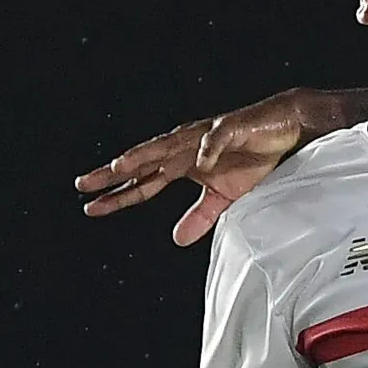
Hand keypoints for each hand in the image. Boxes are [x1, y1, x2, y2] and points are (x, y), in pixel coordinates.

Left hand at [73, 88, 345, 245]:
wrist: (285, 128)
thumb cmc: (253, 156)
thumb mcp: (223, 197)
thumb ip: (199, 216)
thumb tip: (176, 239)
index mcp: (181, 164)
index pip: (143, 182)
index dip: (118, 195)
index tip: (90, 206)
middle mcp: (186, 148)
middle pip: (143, 160)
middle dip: (114, 172)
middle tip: (82, 184)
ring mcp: (206, 136)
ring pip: (170, 145)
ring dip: (146, 155)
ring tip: (122, 165)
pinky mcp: (232, 128)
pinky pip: (217, 139)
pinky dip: (208, 149)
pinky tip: (201, 162)